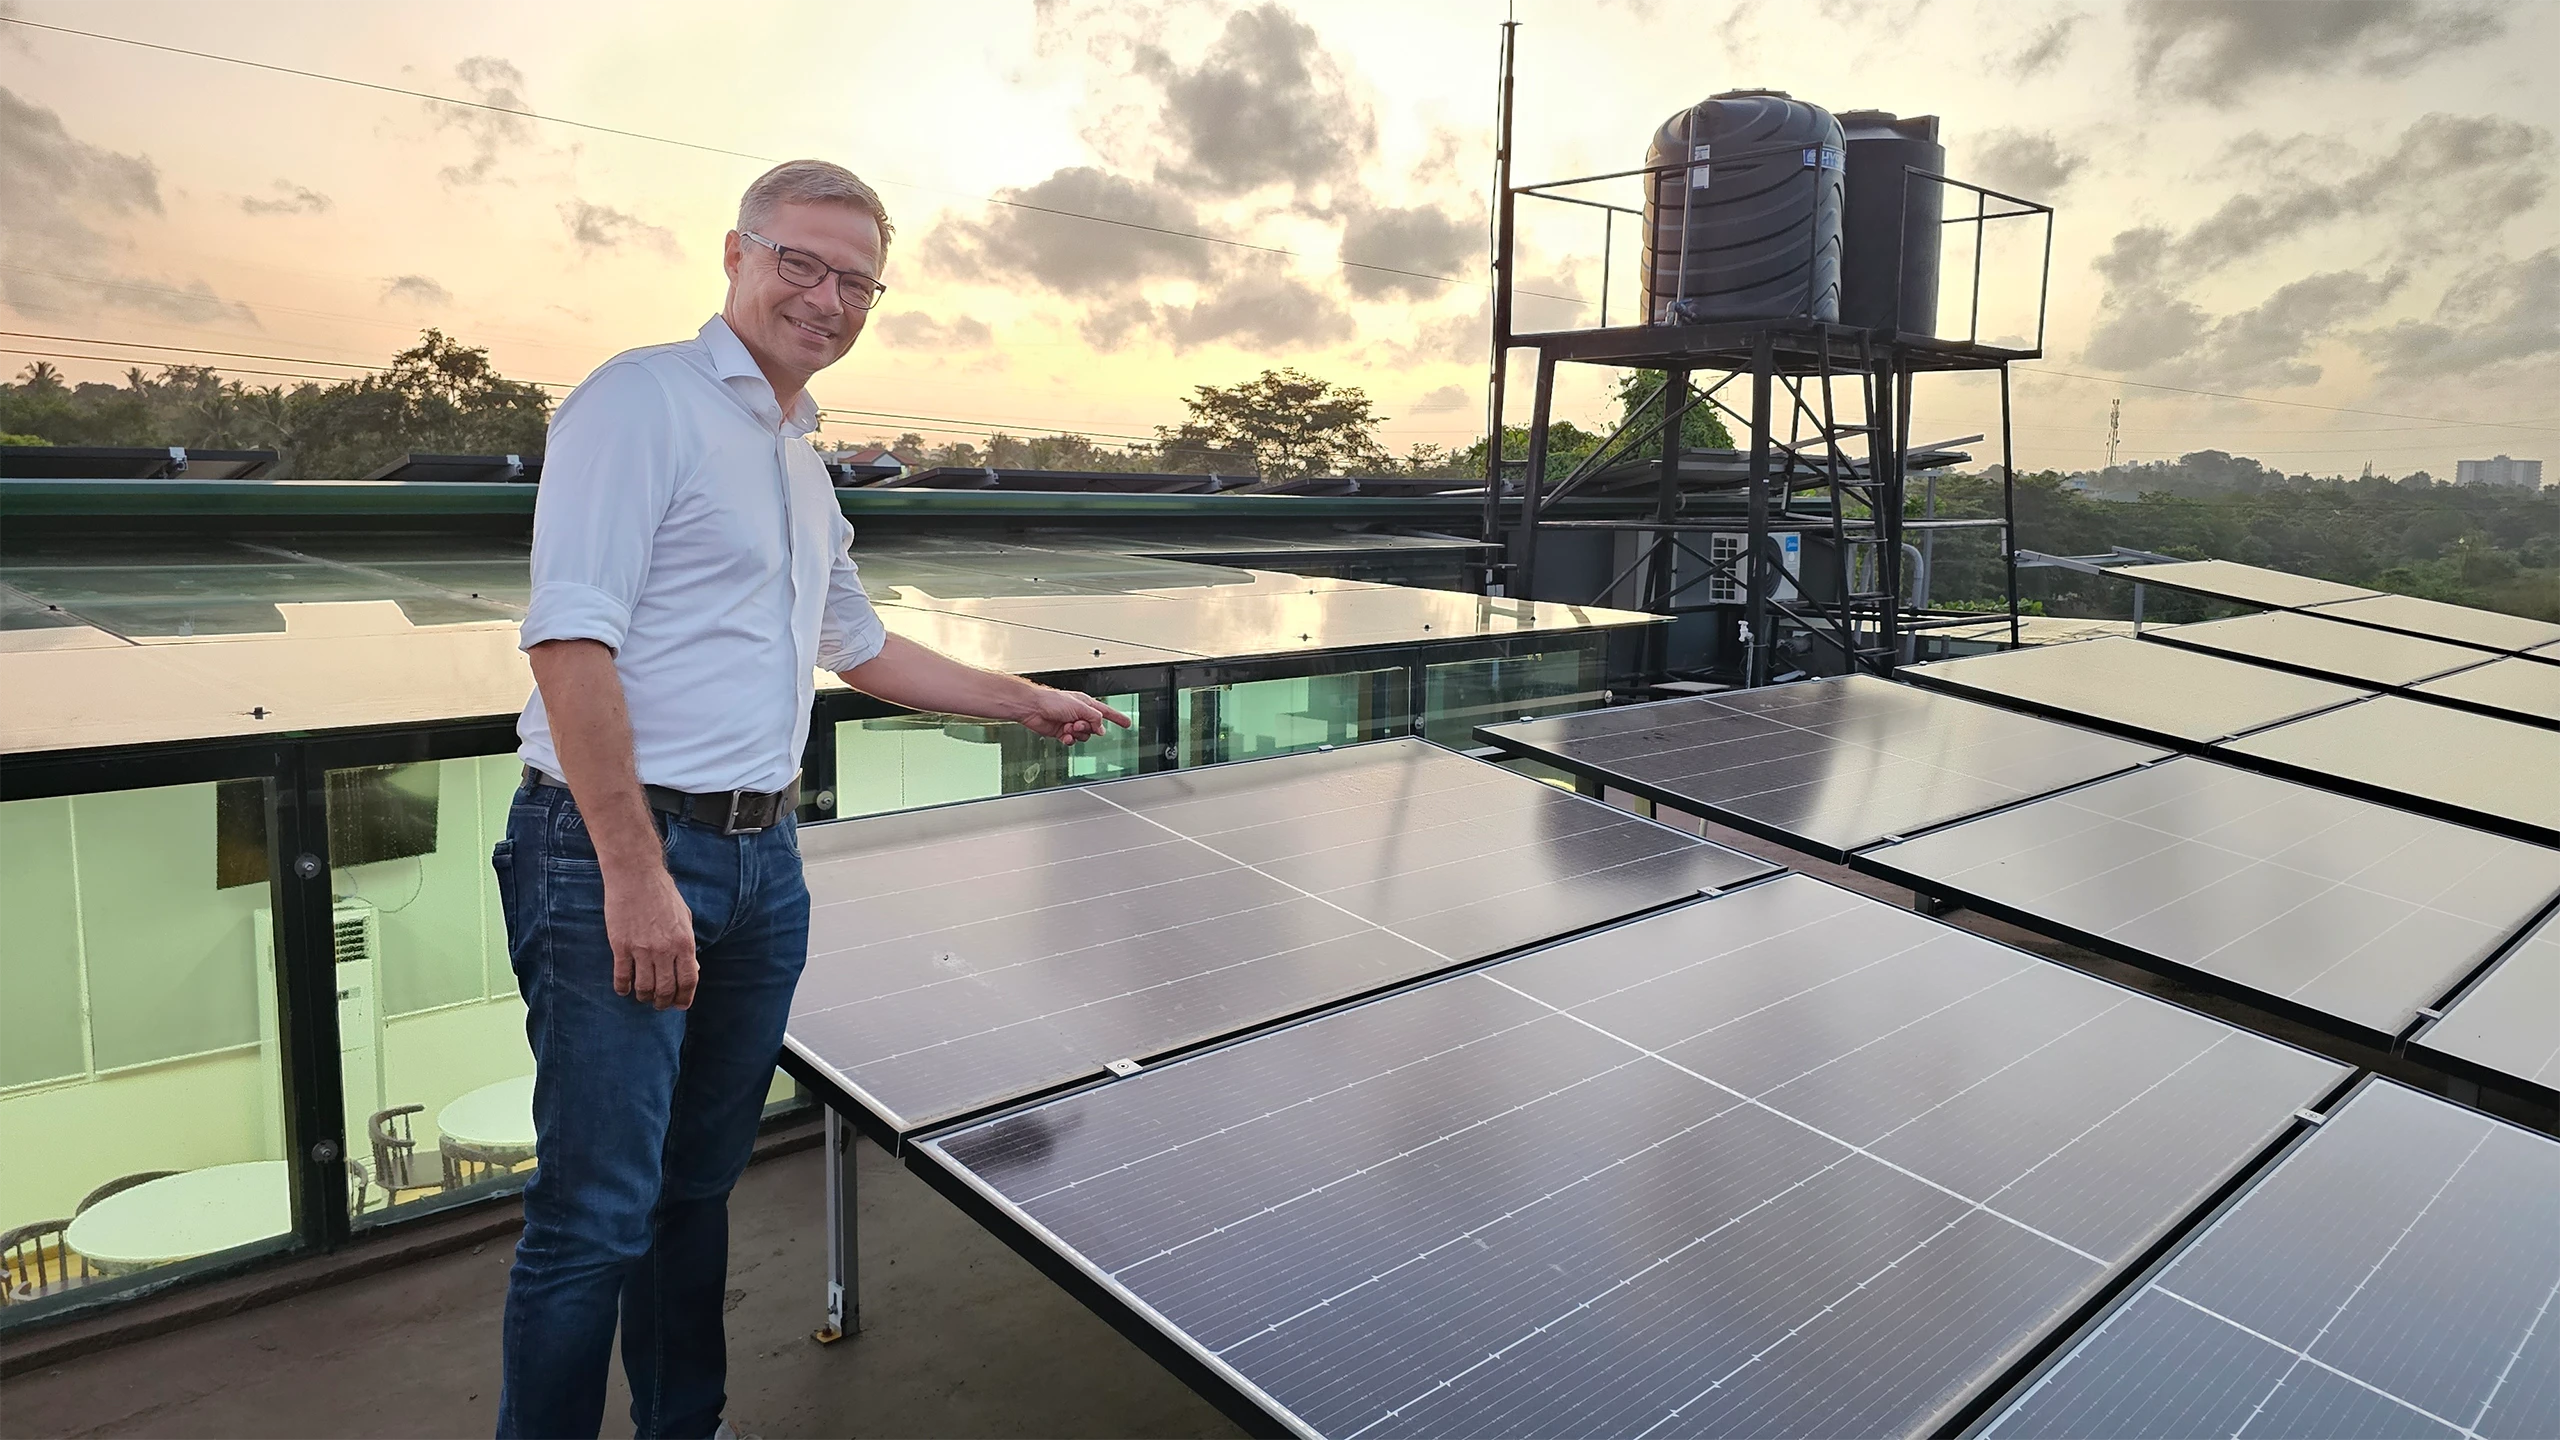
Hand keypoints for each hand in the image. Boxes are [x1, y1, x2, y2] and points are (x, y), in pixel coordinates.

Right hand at [606, 864, 697, 1009]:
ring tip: (644, 996)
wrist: (636, 876)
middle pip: (666, 989)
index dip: (684, 997)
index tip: (680, 1004)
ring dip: (644, 997)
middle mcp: (664, 949)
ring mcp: (641, 949)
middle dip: (663, 1002)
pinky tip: (624, 989)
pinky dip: (623, 987)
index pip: (688, 980)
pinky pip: (622, 976)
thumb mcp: (685, 918)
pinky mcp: (621, 946)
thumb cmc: (663, 894)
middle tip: (660, 1004)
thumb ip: (688, 944)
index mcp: (684, 942)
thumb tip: (693, 968)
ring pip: (644, 987)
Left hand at [1020, 687, 1133, 744]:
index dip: (1118, 718)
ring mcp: (1070, 723)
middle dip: (1087, 728)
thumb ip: (1094, 718)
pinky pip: (1072, 740)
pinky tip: (1063, 735)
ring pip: (1084, 736)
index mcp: (1086, 704)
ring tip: (1067, 727)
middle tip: (1077, 724)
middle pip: (1094, 727)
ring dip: (1076, 733)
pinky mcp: (1061, 732)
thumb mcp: (1080, 707)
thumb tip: (1101, 729)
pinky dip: (1069, 739)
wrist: (1033, 707)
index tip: (1127, 723)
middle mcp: (1079, 713)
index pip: (1107, 712)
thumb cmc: (1052, 700)